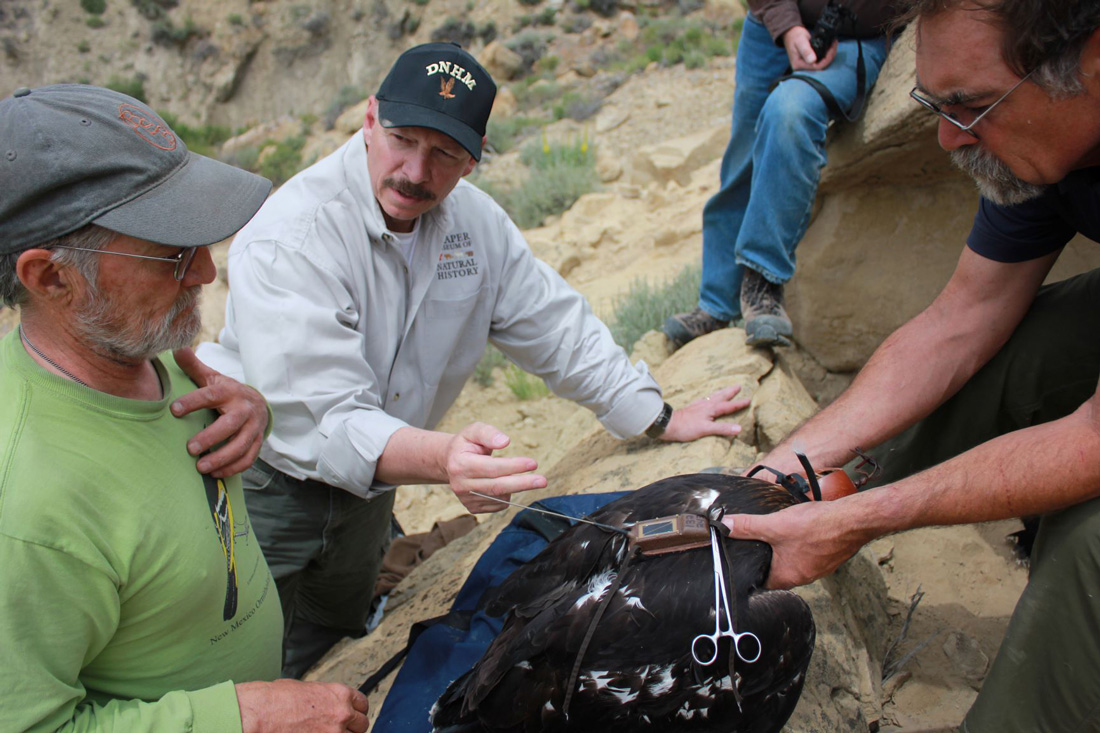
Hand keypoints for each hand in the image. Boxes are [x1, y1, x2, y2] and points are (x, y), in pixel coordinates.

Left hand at [171, 347, 268, 477]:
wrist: (257, 402)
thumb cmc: (226, 392)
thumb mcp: (211, 377)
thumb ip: (193, 367)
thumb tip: (176, 347)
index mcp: (229, 391)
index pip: (210, 395)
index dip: (192, 402)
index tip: (173, 410)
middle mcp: (244, 409)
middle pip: (230, 425)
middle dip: (211, 437)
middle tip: (190, 449)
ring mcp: (253, 427)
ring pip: (241, 445)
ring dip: (222, 458)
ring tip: (201, 468)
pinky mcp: (257, 442)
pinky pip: (248, 458)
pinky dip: (233, 468)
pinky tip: (216, 474)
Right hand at [236, 679, 368, 732]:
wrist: (261, 714)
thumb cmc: (276, 699)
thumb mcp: (306, 689)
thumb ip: (324, 698)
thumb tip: (326, 704)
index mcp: (339, 694)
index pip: (362, 704)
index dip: (356, 712)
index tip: (352, 717)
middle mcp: (342, 714)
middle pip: (362, 725)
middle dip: (353, 728)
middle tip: (341, 730)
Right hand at [444, 422, 547, 512]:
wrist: (450, 462)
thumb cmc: (466, 444)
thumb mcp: (474, 430)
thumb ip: (489, 433)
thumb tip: (505, 441)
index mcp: (459, 464)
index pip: (492, 468)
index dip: (514, 466)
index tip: (533, 463)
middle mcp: (460, 485)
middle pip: (497, 487)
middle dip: (523, 483)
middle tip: (542, 480)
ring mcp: (466, 499)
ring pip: (500, 497)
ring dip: (515, 487)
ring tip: (517, 475)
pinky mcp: (472, 508)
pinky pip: (498, 505)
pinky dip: (507, 495)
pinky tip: (504, 483)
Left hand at [658, 385, 751, 441]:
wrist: (668, 424)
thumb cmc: (686, 428)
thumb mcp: (706, 429)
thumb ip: (722, 429)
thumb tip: (739, 428)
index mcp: (711, 409)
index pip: (728, 406)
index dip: (739, 404)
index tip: (749, 399)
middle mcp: (706, 404)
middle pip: (721, 396)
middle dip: (730, 391)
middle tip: (739, 385)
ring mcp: (699, 405)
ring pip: (713, 396)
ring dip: (721, 392)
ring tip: (726, 389)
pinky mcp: (692, 407)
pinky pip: (705, 399)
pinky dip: (711, 397)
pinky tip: (708, 398)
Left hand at [721, 497, 867, 588]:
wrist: (853, 521)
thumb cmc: (817, 527)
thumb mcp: (775, 525)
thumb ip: (748, 526)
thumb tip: (724, 525)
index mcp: (787, 576)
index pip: (762, 582)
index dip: (752, 571)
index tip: (745, 561)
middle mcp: (804, 577)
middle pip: (778, 572)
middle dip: (768, 558)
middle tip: (759, 544)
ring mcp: (819, 568)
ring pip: (795, 561)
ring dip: (787, 550)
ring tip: (779, 535)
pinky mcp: (829, 557)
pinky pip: (811, 554)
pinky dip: (804, 544)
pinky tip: (803, 530)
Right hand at [782, 25, 836, 70]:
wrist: (791, 33)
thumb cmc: (794, 36)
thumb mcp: (800, 41)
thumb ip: (806, 51)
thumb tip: (812, 60)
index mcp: (798, 65)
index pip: (816, 67)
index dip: (827, 59)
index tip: (832, 49)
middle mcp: (802, 67)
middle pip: (820, 66)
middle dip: (830, 56)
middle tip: (834, 45)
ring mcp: (806, 64)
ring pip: (821, 63)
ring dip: (829, 55)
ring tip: (833, 44)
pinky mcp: (809, 61)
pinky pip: (820, 60)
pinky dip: (826, 54)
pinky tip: (829, 48)